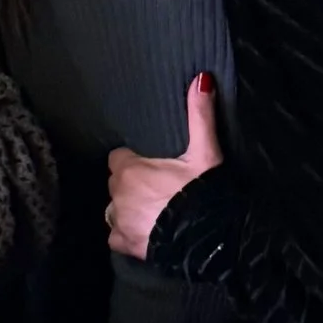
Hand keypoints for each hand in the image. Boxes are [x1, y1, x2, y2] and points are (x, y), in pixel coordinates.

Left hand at [106, 74, 221, 258]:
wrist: (208, 238)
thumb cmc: (202, 191)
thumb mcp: (204, 152)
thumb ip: (200, 115)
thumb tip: (202, 78)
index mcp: (129, 169)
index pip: (119, 158)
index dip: (134, 161)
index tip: (150, 166)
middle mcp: (117, 194)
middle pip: (117, 183)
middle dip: (131, 184)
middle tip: (156, 188)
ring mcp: (119, 221)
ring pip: (115, 209)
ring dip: (128, 208)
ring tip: (152, 211)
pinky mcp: (126, 244)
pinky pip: (117, 237)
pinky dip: (128, 234)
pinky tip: (145, 232)